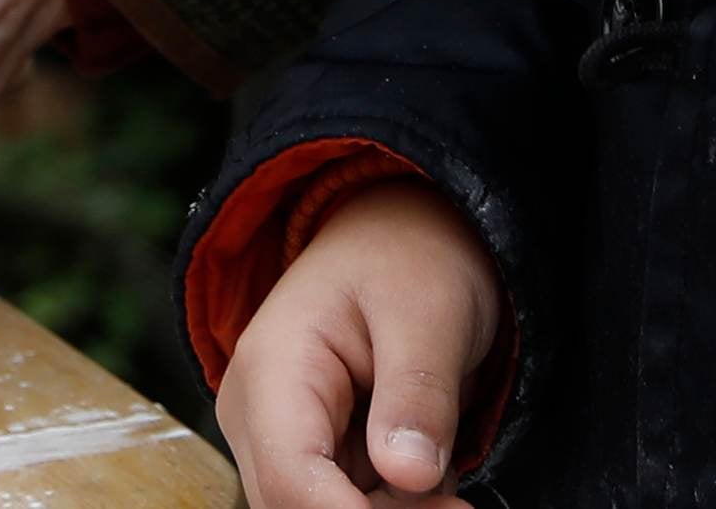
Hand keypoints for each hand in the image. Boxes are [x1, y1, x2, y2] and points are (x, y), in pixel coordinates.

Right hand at [212, 181, 499, 508]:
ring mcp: (277, 437)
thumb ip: (417, 392)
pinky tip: (425, 462)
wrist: (399, 234)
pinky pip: (344, 503)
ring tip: (442, 461)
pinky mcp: (308, 454)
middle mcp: (256, 414)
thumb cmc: (411, 258)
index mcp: (272, 369)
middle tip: (458, 498)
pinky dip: (393, 501)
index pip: (292, 480)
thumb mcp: (430, 311)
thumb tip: (411, 477)